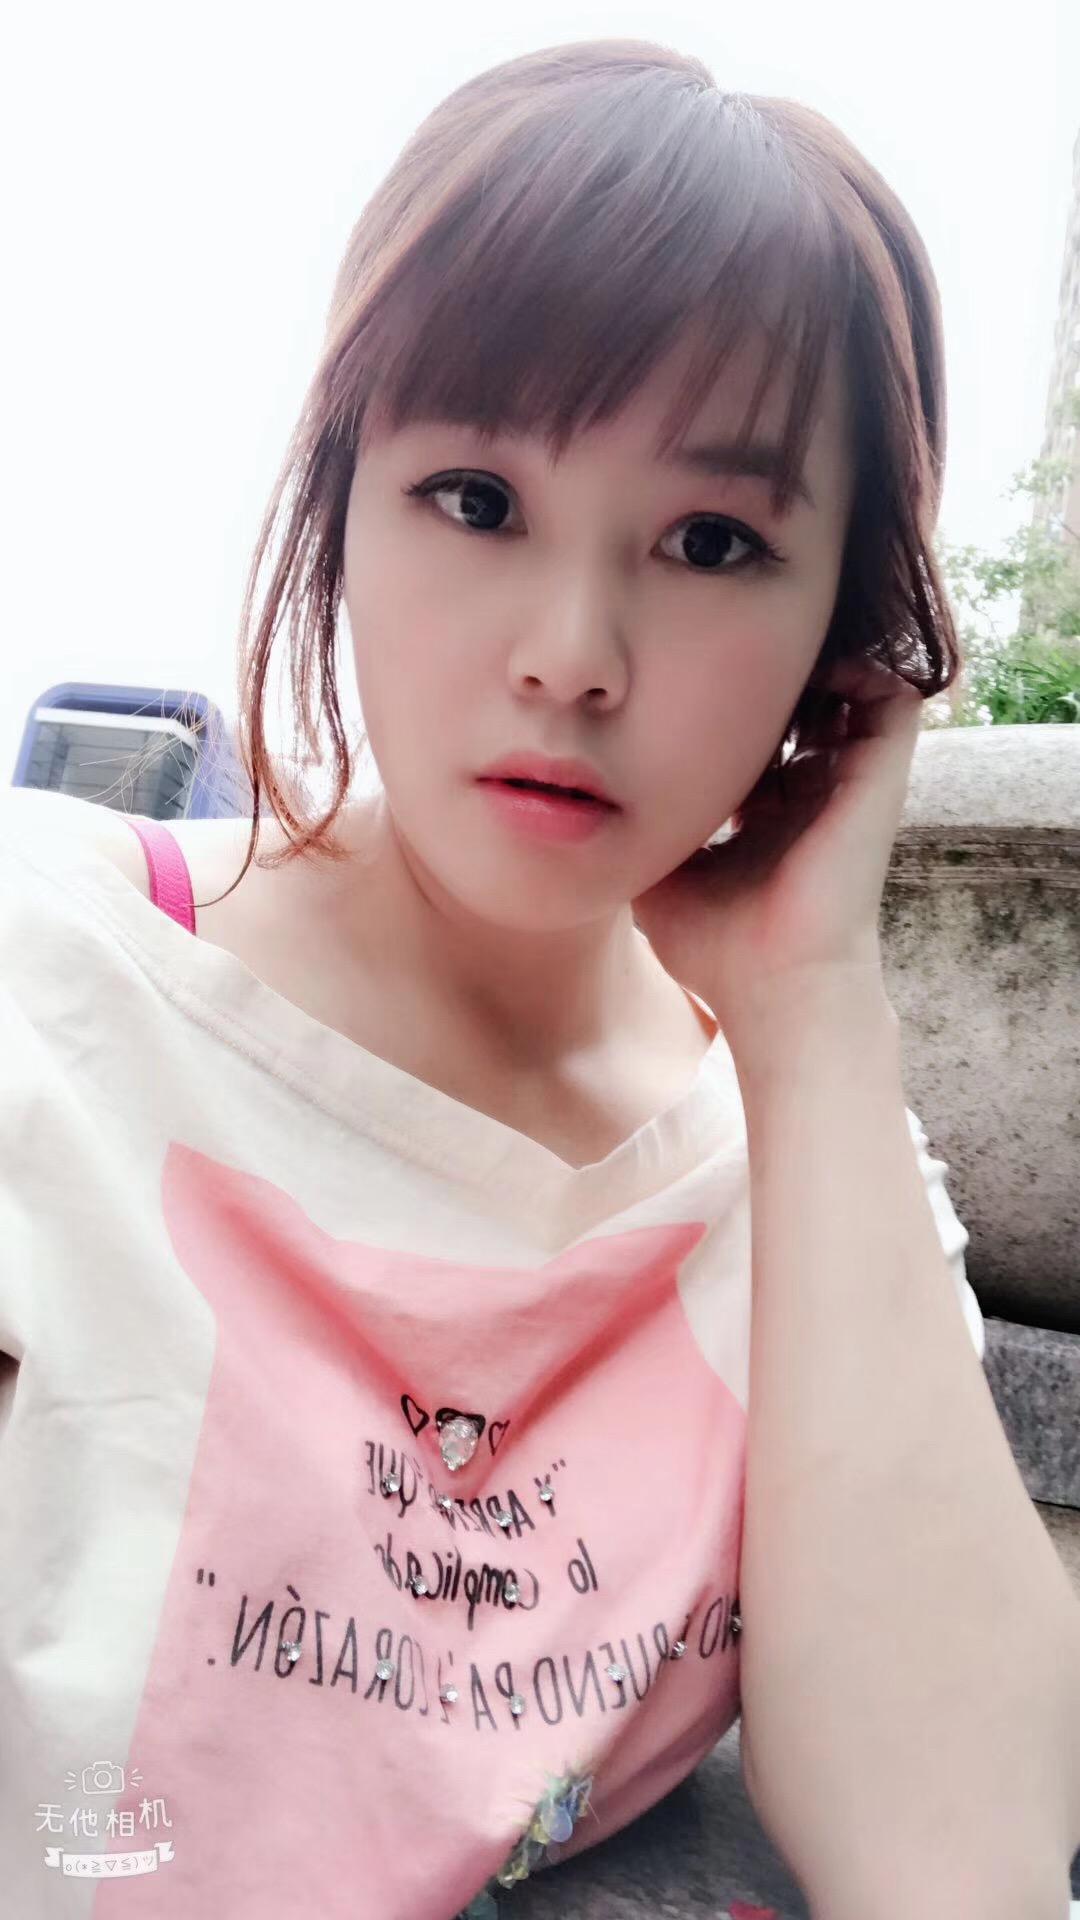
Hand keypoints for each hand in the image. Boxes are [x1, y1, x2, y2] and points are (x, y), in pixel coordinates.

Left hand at [630, 658, 924, 1050]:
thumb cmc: (716, 952)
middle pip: (799, 717)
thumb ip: (641, 832)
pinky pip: (892, 702)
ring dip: (812, 671)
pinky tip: (811, 663)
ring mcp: (849, 790)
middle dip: (762, 683)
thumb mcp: (660, 878)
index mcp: (768, 824)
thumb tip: (588, 800)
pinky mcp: (879, 782)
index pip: (752, 750)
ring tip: (763, 652)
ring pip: (847, 699)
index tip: (672, 692)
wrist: (776, 987)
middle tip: (713, 655)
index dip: (718, 716)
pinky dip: (863, 671)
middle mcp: (812, 802)